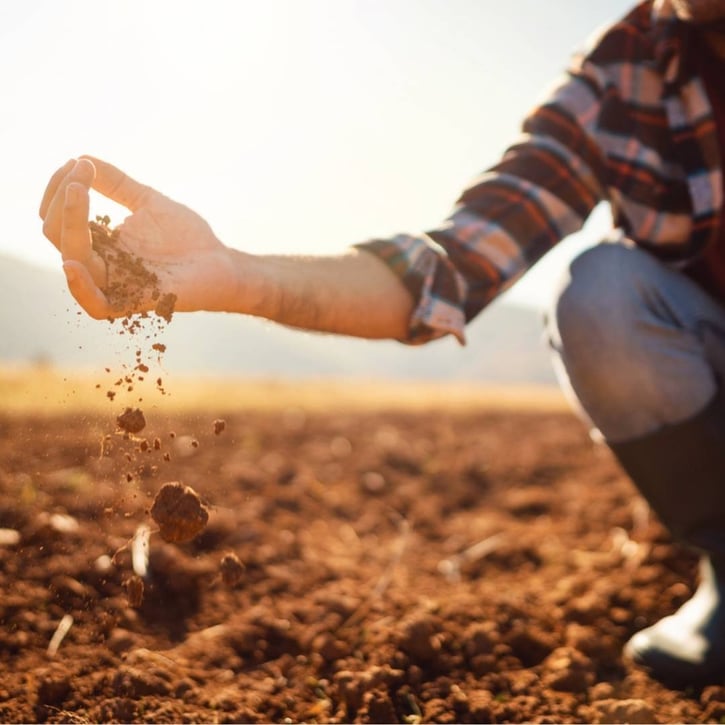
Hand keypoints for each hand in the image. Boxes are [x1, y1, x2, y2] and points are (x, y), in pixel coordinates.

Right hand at [39, 156, 239, 318]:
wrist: (222, 263)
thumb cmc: (189, 237)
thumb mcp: (149, 202)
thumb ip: (117, 184)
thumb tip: (83, 157)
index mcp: (100, 243)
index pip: (59, 218)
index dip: (60, 189)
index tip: (78, 162)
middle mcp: (101, 264)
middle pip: (58, 235)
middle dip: (63, 199)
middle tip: (80, 171)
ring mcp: (116, 284)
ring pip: (72, 261)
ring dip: (69, 223)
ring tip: (78, 192)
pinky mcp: (136, 302)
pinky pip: (96, 305)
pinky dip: (80, 287)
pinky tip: (71, 263)